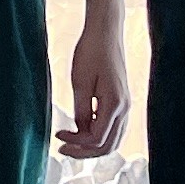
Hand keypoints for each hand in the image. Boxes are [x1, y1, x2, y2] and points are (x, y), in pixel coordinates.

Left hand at [61, 13, 130, 158]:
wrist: (105, 31)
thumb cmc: (91, 52)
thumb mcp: (80, 83)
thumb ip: (81, 111)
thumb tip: (80, 131)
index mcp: (115, 104)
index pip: (96, 139)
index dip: (76, 143)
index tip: (58, 135)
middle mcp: (125, 108)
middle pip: (108, 146)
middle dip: (84, 152)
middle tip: (63, 149)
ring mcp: (126, 105)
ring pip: (113, 139)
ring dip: (92, 146)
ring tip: (71, 142)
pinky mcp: (122, 100)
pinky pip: (114, 128)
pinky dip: (99, 135)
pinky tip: (82, 129)